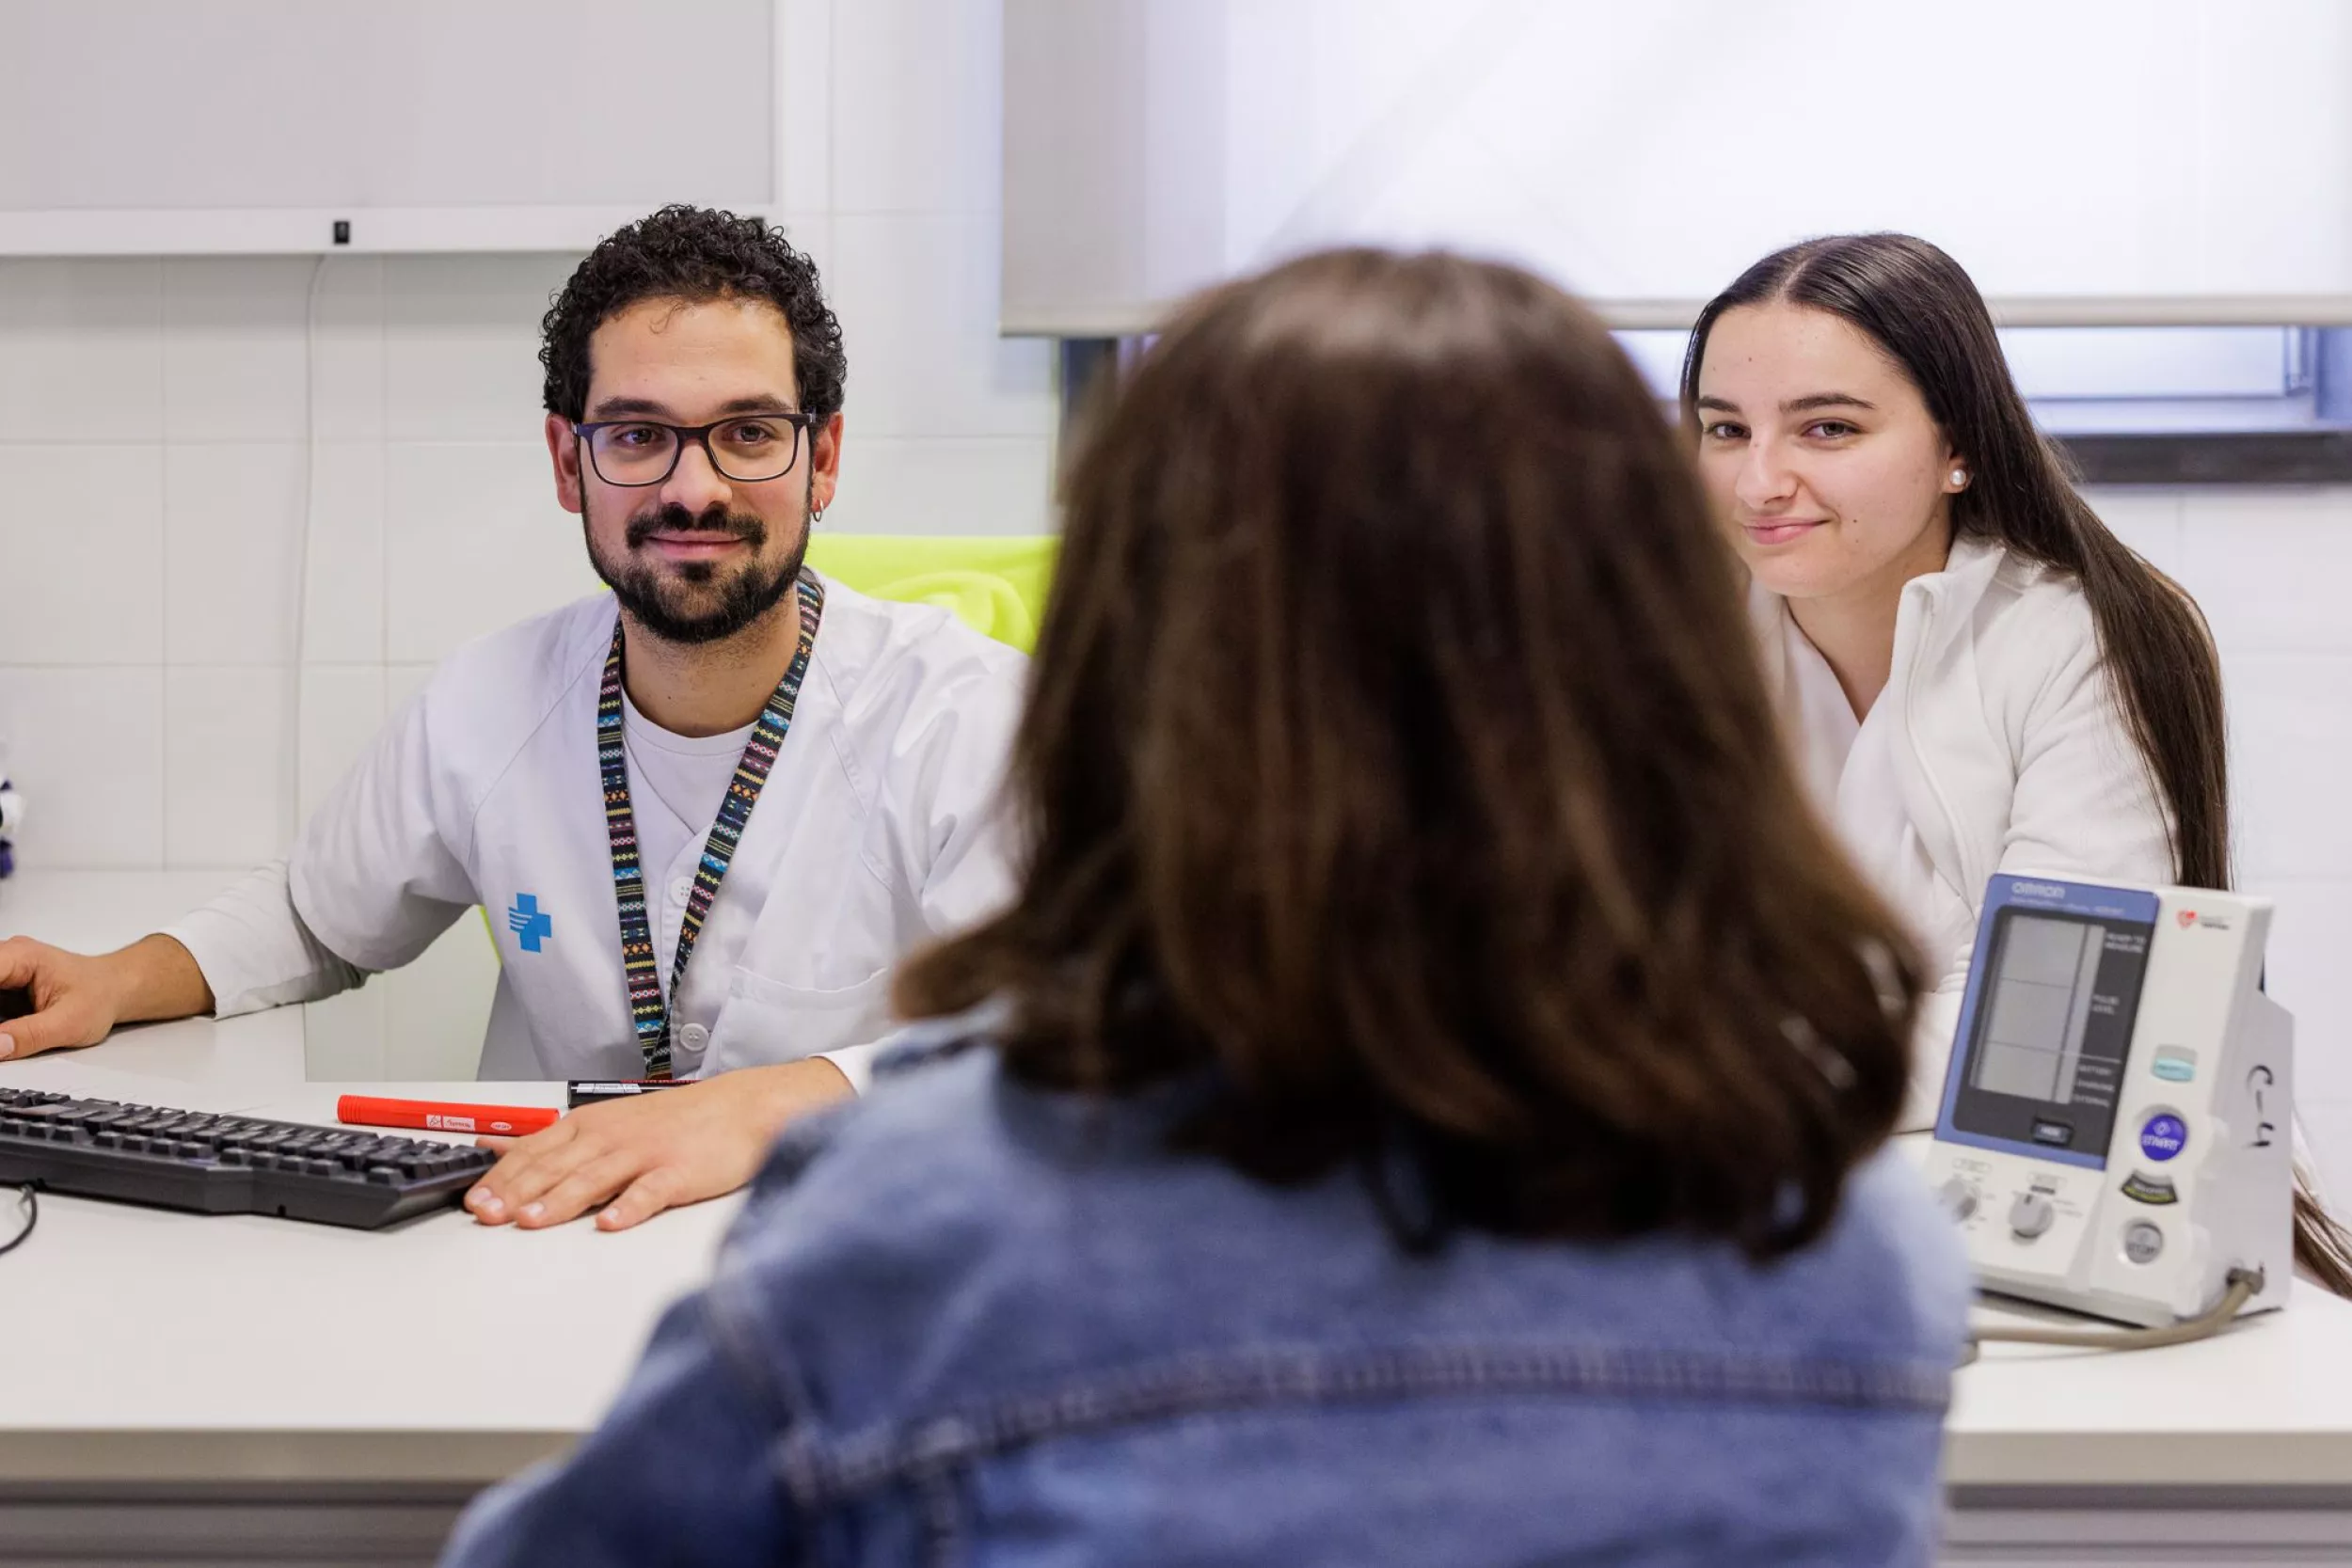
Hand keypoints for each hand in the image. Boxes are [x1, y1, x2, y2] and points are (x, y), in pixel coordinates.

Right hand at [0, 937, 130, 1059]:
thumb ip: (29, 1036)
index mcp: (21, 957)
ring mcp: (2, 973)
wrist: (116, 988)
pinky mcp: (1, 988)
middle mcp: (7, 958)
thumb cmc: (101, 995)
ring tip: (7, 1033)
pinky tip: (7, 1033)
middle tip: (3, 1036)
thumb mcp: (69, 1023)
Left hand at [464, 1058, 853, 1231]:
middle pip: (557, 1166)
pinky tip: (611, 1224)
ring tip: (532, 1221)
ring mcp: (649, 1155)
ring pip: (595, 1178)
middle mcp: (614, 1137)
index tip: (473, 1202)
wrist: (745, 1109)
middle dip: (517, 1192)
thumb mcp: (611, 1122)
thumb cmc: (678, 1123)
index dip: (502, 1177)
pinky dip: (630, 1208)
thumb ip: (557, 1142)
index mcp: (593, 1125)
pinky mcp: (682, 1173)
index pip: (536, 1150)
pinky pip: (652, 1192)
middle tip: (487, 1217)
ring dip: (560, 1200)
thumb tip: (501, 1151)